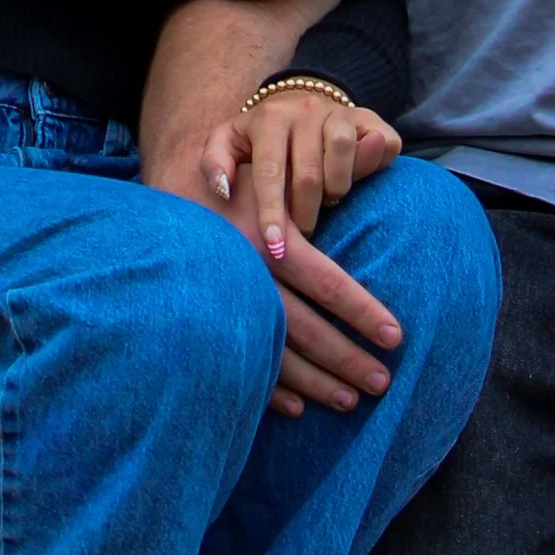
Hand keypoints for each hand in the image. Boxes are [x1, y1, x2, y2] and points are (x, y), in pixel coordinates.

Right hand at [154, 115, 406, 422]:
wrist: (159, 210)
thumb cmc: (233, 188)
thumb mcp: (276, 173)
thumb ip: (331, 170)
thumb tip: (381, 146)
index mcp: (271, 241)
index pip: (329, 283)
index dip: (365, 312)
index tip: (396, 337)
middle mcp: (250, 276)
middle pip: (308, 328)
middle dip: (348, 359)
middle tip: (382, 382)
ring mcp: (226, 305)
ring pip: (279, 355)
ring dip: (316, 383)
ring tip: (349, 400)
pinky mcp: (208, 324)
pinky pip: (244, 365)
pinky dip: (272, 390)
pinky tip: (296, 408)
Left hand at [200, 86, 399, 242]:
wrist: (299, 101)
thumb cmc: (259, 136)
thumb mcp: (228, 142)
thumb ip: (214, 163)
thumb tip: (223, 190)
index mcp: (269, 118)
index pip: (270, 172)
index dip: (273, 213)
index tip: (275, 248)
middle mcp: (306, 110)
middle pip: (309, 174)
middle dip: (305, 215)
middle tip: (302, 233)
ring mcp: (341, 112)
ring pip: (342, 156)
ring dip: (336, 191)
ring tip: (326, 203)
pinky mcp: (371, 118)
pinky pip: (381, 145)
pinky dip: (372, 167)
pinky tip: (355, 180)